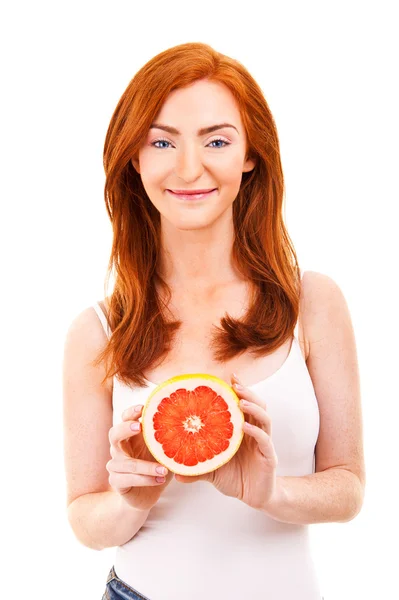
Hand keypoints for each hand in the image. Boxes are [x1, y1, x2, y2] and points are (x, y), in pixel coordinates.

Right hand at [106, 404, 172, 510]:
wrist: (148, 493)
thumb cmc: (157, 466)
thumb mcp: (165, 452)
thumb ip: (170, 440)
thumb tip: (190, 425)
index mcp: (131, 436)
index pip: (125, 419)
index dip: (131, 412)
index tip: (142, 408)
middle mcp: (120, 448)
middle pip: (114, 434)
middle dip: (125, 428)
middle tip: (139, 427)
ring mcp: (116, 465)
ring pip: (126, 463)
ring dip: (145, 466)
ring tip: (164, 469)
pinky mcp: (116, 481)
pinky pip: (127, 479)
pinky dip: (145, 479)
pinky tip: (159, 479)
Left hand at [175, 374, 279, 511]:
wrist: (255, 498)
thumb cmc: (235, 479)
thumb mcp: (212, 470)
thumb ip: (196, 467)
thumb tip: (174, 472)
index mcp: (244, 431)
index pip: (244, 405)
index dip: (239, 390)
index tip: (229, 377)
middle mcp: (256, 433)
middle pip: (257, 405)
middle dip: (248, 392)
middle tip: (235, 384)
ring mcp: (264, 444)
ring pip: (264, 418)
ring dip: (254, 407)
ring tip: (240, 401)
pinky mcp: (269, 457)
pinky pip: (265, 440)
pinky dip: (256, 432)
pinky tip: (244, 427)